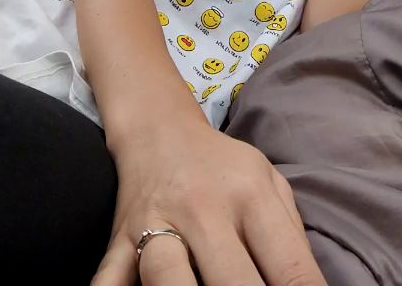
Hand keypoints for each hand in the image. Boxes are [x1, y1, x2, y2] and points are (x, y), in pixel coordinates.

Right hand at [92, 119, 324, 284]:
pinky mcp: (120, 239)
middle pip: (233, 282)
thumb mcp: (270, 182)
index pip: (290, 267)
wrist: (159, 131)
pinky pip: (110, 278)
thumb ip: (291, 237)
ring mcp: (156, 223)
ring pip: (167, 278)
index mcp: (251, 196)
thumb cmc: (224, 166)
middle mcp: (204, 209)